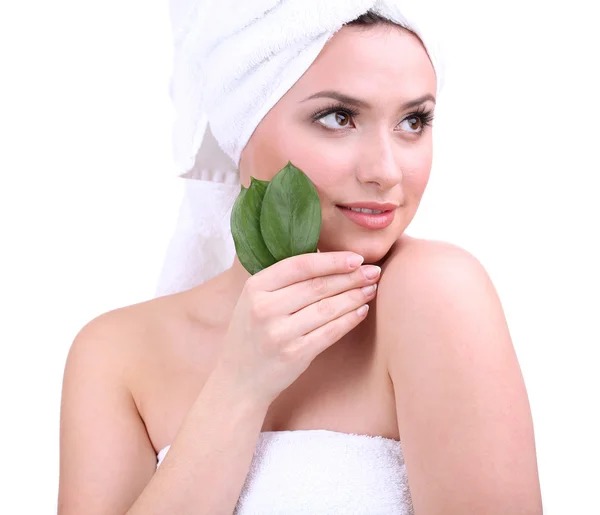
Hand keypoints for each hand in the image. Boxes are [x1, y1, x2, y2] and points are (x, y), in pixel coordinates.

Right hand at [214, 251, 380, 406]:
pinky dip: (349, 319)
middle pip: (318, 286)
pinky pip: (330, 332)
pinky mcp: (294, 354)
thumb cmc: (253, 334)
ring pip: (328, 308)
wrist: (239, 381)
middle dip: (351, 277)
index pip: (300, 265)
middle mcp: (264, 308)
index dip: (332, 260)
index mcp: (255, 287)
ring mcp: (279, 333)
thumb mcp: (254, 300)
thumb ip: (282, 281)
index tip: (357, 257)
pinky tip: (362, 311)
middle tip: (373, 271)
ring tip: (371, 289)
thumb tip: (329, 259)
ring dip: (355, 296)